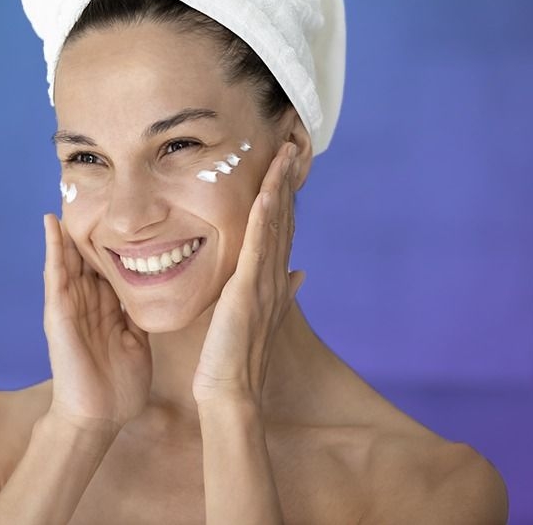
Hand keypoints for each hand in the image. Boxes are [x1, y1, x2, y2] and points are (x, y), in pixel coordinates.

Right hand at [41, 213, 152, 434]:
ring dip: (69, 228)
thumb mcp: (137, 342)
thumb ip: (140, 317)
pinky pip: (55, 275)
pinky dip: (53, 249)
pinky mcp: (58, 312)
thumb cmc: (118, 387)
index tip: (121, 212)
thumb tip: (159, 295)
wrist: (98, 416)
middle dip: (90, 227)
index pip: (110, 266)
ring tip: (68, 194)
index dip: (114, 240)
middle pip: (88, 256)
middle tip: (92, 191)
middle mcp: (87, 303)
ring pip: (70, 259)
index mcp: (107, 309)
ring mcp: (71, 306)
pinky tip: (52, 224)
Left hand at [192, 141, 306, 404]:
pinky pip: (257, 246)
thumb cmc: (236, 357)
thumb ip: (281, 293)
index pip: (282, 228)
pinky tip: (266, 193)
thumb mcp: (260, 317)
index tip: (291, 164)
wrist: (231, 389)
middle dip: (290, 180)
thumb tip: (301, 273)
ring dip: (281, 187)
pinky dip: (263, 218)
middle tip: (296, 142)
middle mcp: (274, 276)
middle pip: (285, 218)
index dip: (288, 195)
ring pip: (275, 225)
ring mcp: (263, 281)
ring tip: (287, 152)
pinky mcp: (247, 289)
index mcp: (273, 280)